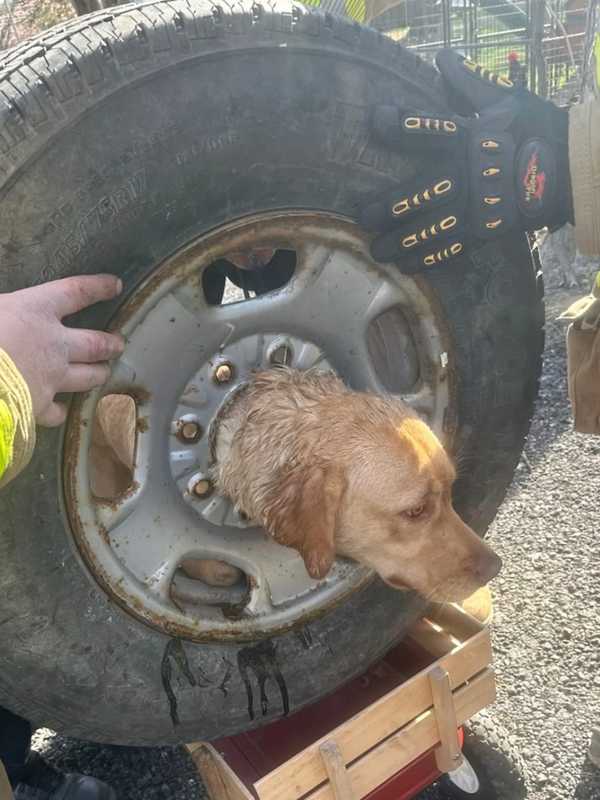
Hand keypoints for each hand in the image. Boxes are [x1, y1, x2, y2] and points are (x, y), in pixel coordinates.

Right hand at [0, 274, 123, 425]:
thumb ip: (6, 307)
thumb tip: (4, 307)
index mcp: (36, 309)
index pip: (76, 292)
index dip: (98, 287)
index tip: (115, 285)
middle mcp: (54, 343)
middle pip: (95, 343)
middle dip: (111, 343)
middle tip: (119, 344)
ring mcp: (51, 376)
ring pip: (89, 376)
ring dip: (100, 373)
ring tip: (105, 371)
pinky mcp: (41, 405)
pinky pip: (59, 411)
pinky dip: (62, 410)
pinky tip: (61, 410)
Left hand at [360, 49, 571, 271]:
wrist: (570, 169)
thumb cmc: (534, 130)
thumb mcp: (505, 102)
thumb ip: (469, 86)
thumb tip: (442, 59)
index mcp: (471, 138)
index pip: (432, 128)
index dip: (403, 125)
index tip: (377, 120)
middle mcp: (469, 174)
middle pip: (423, 191)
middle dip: (390, 206)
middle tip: (363, 217)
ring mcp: (477, 206)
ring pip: (432, 227)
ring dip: (402, 241)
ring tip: (377, 251)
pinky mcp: (486, 230)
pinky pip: (453, 248)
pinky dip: (429, 259)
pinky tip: (407, 267)